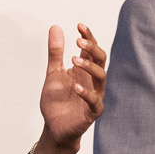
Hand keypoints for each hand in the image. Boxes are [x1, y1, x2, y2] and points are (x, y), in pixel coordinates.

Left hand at [31, 23, 106, 153]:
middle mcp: (92, 80)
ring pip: (101, 77)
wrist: (54, 127)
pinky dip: (87, 93)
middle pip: (101, 59)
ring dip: (89, 67)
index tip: (79, 26)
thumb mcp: (53, 73)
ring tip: (74, 60)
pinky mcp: (93, 111)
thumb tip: (55, 27)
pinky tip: (77, 87)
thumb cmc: (57, 101)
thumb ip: (55, 53)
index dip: (88, 37)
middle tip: (78, 41)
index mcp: (84, 70)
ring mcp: (95, 95)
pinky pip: (94, 101)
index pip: (91, 49)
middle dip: (92, 48)